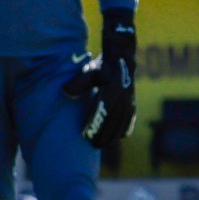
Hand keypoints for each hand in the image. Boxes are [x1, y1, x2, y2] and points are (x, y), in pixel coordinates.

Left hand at [63, 10, 136, 148]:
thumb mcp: (88, 69)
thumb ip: (78, 82)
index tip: (85, 135)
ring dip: (112, 135)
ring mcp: (130, 102)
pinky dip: (122, 131)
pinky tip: (114, 137)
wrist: (122, 56)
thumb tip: (66, 93)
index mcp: (113, 89)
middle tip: (91, 144)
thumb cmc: (101, 64)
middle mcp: (124, 98)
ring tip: (99, 143)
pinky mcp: (132, 104)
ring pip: (122, 124)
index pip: (104, 112)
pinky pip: (128, 122)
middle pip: (114, 122)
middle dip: (103, 134)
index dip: (95, 125)